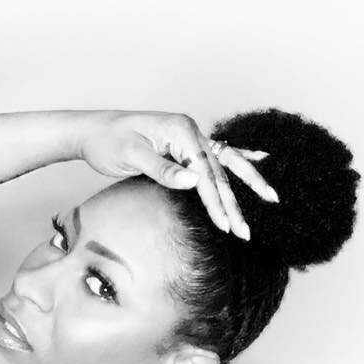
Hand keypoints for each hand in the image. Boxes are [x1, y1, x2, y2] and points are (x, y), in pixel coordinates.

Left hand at [79, 110, 278, 239]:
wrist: (92, 131)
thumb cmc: (107, 141)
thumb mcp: (132, 155)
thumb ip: (163, 169)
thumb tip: (194, 181)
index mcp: (181, 130)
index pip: (205, 173)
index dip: (215, 202)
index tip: (225, 226)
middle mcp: (190, 131)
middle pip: (219, 172)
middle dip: (234, 203)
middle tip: (245, 233)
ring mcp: (189, 138)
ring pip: (223, 166)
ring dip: (244, 187)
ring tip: (271, 199)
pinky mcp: (183, 147)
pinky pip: (216, 158)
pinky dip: (238, 162)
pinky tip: (260, 160)